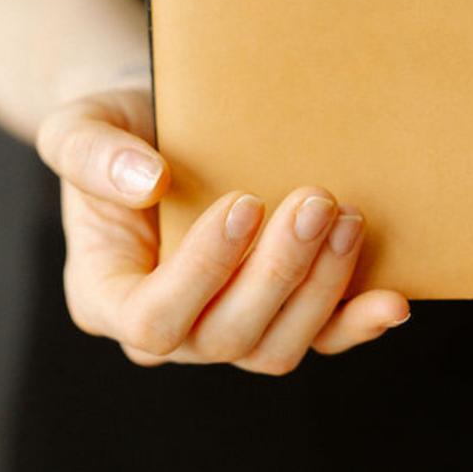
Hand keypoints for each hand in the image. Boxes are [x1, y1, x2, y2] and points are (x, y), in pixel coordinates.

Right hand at [34, 88, 409, 373]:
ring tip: (347, 217)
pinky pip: (319, 339)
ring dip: (321, 288)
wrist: (162, 125)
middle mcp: (170, 329)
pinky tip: (392, 299)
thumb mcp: (80, 125)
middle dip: (278, 272)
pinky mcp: (278, 313)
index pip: (151, 318)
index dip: (202, 272)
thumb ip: (92, 154)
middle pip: (226, 337)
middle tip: (316, 199)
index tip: (244, 203)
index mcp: (107, 295)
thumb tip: (148, 181)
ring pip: (277, 346)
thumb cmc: (115, 129)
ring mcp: (226, 327)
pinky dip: (355, 323)